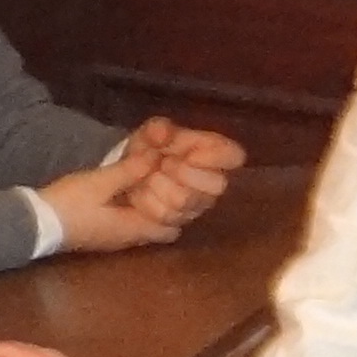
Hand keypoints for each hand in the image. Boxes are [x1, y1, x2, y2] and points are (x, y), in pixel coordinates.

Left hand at [113, 115, 244, 227]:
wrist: (122, 177)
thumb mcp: (149, 133)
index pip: (234, 156)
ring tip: (147, 178)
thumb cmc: (146, 150)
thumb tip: (163, 134)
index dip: (216, 156)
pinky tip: (139, 194)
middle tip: (164, 163)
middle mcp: (210, 184)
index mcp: (211, 154)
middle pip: (218, 185)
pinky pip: (165, 217)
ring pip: (185, 201)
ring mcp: (195, 208)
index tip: (192, 154)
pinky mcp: (175, 226)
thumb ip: (157, 130)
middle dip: (184, 172)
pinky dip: (145, 202)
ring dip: (158, 185)